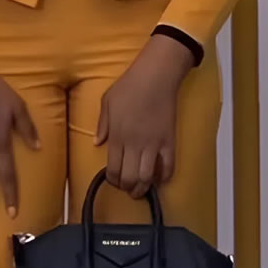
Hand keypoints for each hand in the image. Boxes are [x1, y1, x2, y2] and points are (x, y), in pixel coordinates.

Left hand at [95, 35, 194, 198]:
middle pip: (130, 177)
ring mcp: (154, 144)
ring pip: (148, 176)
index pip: (113, 168)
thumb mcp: (106, 103)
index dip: (112, 180)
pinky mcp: (170, 141)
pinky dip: (164, 177)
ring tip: (140, 191)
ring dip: (143, 188)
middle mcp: (134, 144)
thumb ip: (102, 125)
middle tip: (126, 189)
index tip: (112, 181)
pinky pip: (169, 166)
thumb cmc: (128, 87)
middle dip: (126, 188)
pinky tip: (159, 180)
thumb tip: (97, 143)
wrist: (156, 76)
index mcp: (117, 136)